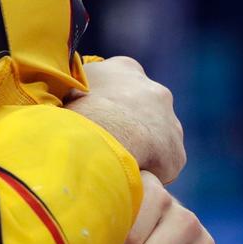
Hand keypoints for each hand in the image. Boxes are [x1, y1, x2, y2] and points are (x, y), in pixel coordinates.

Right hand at [67, 56, 185, 182]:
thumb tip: (71, 90)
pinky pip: (160, 166)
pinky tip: (125, 175)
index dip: (107, 98)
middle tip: (105, 138)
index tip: (95, 112)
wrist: (98, 135)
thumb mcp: (67, 83)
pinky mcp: (175, 154)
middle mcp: (155, 90)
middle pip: (143, 108)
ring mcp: (170, 122)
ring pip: (155, 138)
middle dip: (128, 121)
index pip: (120, 80)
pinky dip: (147, 172)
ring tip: (113, 161)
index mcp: (125, 68)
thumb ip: (78, 84)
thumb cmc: (74, 108)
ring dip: (140, 147)